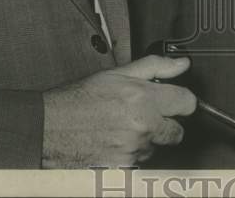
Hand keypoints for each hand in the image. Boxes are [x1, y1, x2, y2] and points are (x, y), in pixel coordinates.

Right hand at [42, 55, 195, 167]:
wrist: (47, 128)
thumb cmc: (77, 101)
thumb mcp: (116, 73)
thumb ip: (155, 67)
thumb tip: (181, 64)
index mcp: (143, 99)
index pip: (187, 103)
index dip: (182, 101)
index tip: (177, 101)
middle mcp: (142, 127)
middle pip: (177, 132)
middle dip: (166, 124)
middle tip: (144, 116)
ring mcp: (133, 150)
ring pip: (155, 148)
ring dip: (145, 140)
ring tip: (120, 128)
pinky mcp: (123, 169)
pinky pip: (139, 163)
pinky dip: (130, 155)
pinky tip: (113, 142)